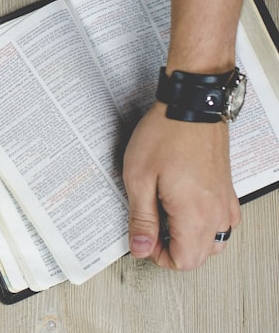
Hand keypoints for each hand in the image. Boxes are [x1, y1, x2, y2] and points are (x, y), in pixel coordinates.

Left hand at [123, 102, 240, 269]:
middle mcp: (215, 211)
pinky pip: (223, 222)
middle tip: (151, 228)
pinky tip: (185, 207)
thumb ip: (141, 218)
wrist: (191, 105)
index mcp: (194, 214)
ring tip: (166, 217)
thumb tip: (141, 248)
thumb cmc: (165, 134)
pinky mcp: (226, 189)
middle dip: (173, 250)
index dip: (159, 256)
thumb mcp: (139, 178)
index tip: (144, 239)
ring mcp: (224, 200)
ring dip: (190, 239)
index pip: (184, 261)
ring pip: (214, 241)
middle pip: (200, 256)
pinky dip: (205, 224)